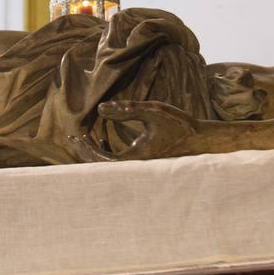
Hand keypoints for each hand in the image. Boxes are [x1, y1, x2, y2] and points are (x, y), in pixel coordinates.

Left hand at [71, 100, 200, 162]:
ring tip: (84, 139)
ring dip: (97, 152)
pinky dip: (109, 151)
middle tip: (72, 139)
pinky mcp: (143, 160)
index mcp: (135, 158)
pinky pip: (120, 159)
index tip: (76, 136)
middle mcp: (136, 165)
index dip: (86, 149)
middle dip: (86, 152)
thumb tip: (101, 108)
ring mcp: (140, 164)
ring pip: (111, 163)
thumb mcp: (153, 111)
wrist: (201, 139)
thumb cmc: (179, 125)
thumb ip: (127, 110)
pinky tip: (105, 140)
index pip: (101, 160)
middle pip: (103, 165)